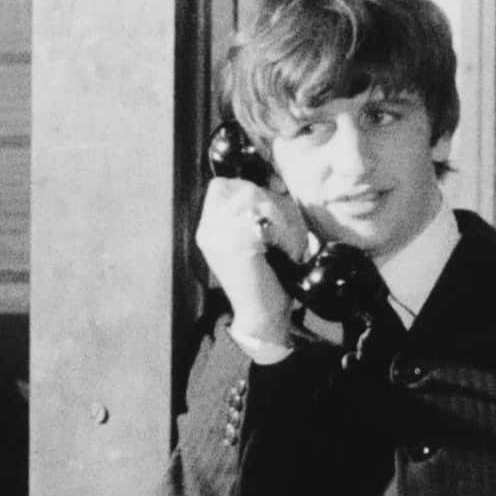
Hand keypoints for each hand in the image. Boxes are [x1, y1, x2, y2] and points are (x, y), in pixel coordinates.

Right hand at [193, 175, 308, 348]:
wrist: (261, 317)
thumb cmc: (266, 278)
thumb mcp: (253, 240)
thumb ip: (254, 213)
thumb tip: (274, 179)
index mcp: (208, 228)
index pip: (222, 185)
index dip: (249, 186)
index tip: (273, 197)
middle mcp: (208, 230)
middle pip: (244, 188)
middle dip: (274, 203)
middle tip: (285, 231)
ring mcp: (219, 237)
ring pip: (258, 200)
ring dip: (282, 219)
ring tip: (286, 244)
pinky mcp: (237, 245)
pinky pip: (266, 219)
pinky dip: (284, 233)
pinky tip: (285, 252)